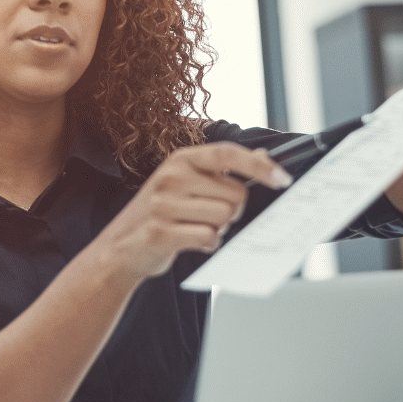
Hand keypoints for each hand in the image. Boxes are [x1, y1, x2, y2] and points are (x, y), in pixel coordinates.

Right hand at [90, 142, 290, 281]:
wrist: (119, 248)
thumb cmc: (159, 215)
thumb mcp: (185, 183)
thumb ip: (221, 170)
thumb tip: (263, 155)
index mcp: (181, 159)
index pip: (228, 153)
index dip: (260, 166)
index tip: (283, 179)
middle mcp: (171, 176)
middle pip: (235, 194)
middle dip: (232, 211)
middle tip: (208, 217)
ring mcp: (163, 204)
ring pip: (225, 217)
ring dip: (219, 229)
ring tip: (195, 229)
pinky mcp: (161, 232)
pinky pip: (208, 237)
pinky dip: (208, 245)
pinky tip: (191, 242)